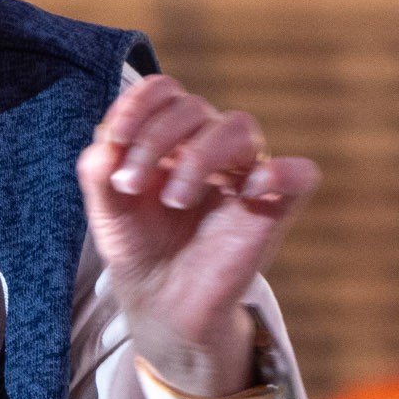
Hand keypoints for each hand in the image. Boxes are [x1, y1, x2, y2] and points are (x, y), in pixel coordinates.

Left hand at [77, 74, 321, 391]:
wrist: (161, 306)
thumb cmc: (138, 249)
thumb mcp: (106, 208)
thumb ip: (98, 169)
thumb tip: (109, 141)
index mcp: (171, 138)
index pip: (165, 92)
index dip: (139, 104)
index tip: (115, 138)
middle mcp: (209, 148)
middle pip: (195, 107)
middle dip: (156, 140)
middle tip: (131, 185)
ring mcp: (243, 175)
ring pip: (241, 128)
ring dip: (201, 155)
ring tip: (174, 200)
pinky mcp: (271, 209)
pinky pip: (300, 175)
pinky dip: (282, 171)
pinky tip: (245, 193)